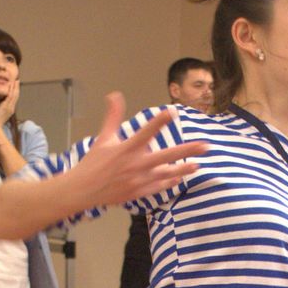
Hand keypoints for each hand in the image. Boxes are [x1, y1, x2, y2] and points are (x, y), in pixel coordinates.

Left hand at [0, 78, 19, 126]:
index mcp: (10, 109)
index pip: (14, 99)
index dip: (15, 92)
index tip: (15, 86)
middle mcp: (12, 107)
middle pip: (16, 95)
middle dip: (16, 88)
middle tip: (17, 81)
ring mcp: (10, 106)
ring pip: (14, 95)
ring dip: (15, 87)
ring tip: (16, 81)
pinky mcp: (6, 105)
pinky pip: (10, 96)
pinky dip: (11, 90)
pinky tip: (11, 85)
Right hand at [65, 93, 206, 210]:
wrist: (83, 190)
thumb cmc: (94, 163)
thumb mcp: (103, 138)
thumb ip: (113, 116)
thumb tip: (114, 94)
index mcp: (126, 149)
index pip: (146, 132)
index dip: (159, 121)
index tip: (172, 111)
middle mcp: (135, 165)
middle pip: (165, 156)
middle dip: (186, 151)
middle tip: (205, 146)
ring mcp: (138, 180)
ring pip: (166, 174)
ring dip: (183, 169)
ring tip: (197, 165)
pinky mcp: (138, 192)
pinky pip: (158, 187)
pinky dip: (170, 182)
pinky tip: (180, 177)